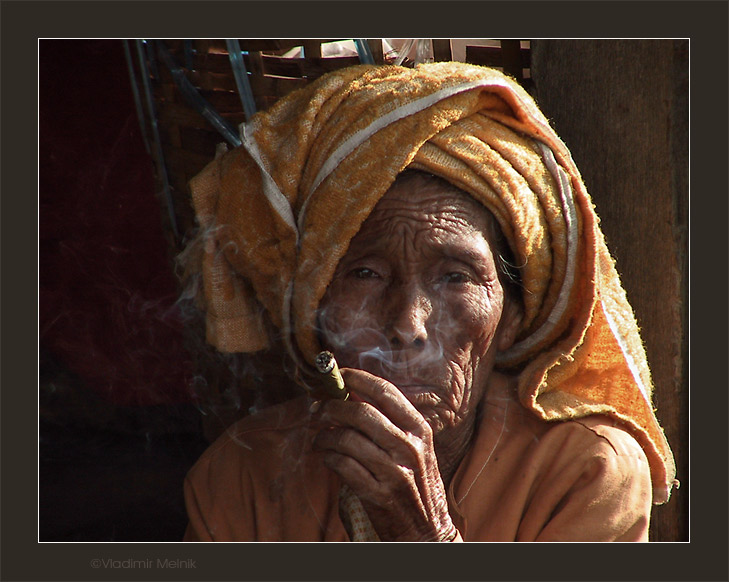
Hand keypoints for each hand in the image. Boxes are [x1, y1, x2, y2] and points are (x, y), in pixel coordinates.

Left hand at [311, 368, 457, 541]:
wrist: (427, 531)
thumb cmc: (416, 483)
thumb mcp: (413, 447)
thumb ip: (389, 421)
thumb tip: (352, 393)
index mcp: (419, 429)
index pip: (385, 392)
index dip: (357, 379)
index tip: (339, 375)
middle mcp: (409, 448)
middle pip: (361, 413)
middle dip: (332, 407)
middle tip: (318, 409)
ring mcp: (394, 472)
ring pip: (347, 439)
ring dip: (324, 435)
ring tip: (319, 438)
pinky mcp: (378, 495)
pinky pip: (342, 465)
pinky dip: (328, 457)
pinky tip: (326, 457)